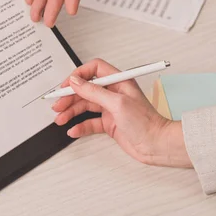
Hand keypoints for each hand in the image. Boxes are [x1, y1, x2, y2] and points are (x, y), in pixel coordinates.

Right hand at [52, 59, 192, 167]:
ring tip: (60, 119)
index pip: (94, 70)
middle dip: (69, 97)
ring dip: (70, 112)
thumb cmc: (147, 123)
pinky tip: (73, 130)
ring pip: (84, 106)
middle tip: (57, 104)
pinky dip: (80, 126)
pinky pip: (89, 122)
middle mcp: (113, 93)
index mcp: (118, 82)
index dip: (78, 75)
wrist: (158, 145)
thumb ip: (94, 91)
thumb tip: (76, 81)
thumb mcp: (117, 103)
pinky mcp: (109, 124)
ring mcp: (110, 109)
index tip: (66, 85)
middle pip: (85, 89)